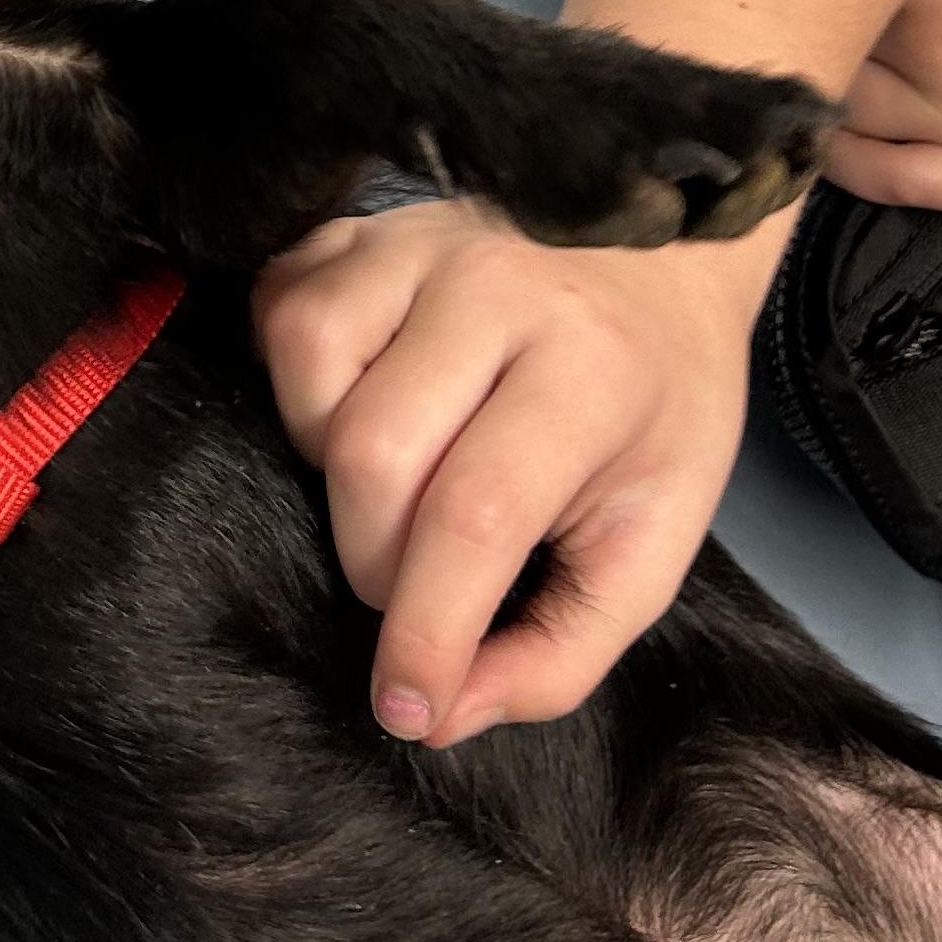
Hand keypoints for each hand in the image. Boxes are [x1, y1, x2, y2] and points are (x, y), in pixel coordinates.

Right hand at [252, 197, 777, 746]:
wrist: (663, 261)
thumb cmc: (656, 412)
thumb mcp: (652, 545)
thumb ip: (559, 651)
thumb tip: (436, 716)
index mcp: (588, 371)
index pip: (476, 512)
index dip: (426, 626)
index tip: (406, 705)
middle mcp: (493, 287)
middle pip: (372, 452)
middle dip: (375, 556)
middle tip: (417, 575)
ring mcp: (415, 241)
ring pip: (309, 371)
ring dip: (326, 461)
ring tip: (390, 477)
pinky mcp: (357, 225)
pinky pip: (278, 307)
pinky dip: (293, 380)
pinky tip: (350, 402)